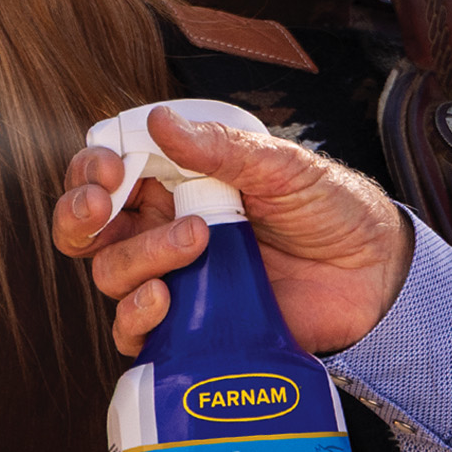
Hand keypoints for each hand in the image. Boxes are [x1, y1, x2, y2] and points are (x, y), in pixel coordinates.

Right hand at [52, 107, 413, 355]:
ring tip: (197, 241)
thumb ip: (219, 147)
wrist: (373, 276)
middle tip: (104, 204)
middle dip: (79, 214)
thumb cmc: (329, 210)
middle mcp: (162, 229)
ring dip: (138, 256)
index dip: (91, 171)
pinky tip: (166, 299)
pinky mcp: (187, 327)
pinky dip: (136, 315)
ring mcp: (172, 278)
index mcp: (175, 183)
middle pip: (86, 228)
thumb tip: (158, 121)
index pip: (105, 174)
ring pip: (110, 273)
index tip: (111, 170)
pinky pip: (133, 331)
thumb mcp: (279, 165)